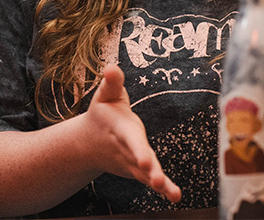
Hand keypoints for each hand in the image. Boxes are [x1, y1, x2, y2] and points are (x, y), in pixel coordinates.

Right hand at [83, 64, 180, 202]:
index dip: (138, 149)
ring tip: (173, 193)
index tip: (145, 160)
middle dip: (149, 170)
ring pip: (145, 175)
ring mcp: (131, 163)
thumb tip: (111, 66)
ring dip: (158, 184)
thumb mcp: (105, 95)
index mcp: (120, 129)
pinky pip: (150, 180)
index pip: (130, 139)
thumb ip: (112, 82)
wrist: (88, 143)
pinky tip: (175, 196)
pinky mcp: (137, 171)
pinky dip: (163, 189)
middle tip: (157, 181)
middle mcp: (125, 149)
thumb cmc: (102, 114)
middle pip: (139, 160)